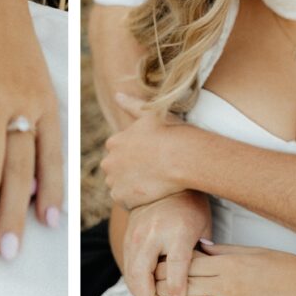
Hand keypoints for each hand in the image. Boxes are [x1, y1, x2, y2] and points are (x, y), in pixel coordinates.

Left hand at [101, 94, 197, 208]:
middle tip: (153, 172)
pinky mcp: (123, 197)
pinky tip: (152, 193)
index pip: (119, 152)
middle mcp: (109, 161)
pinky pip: (125, 201)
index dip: (136, 156)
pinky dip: (135, 199)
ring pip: (120, 185)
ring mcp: (115, 181)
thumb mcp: (152, 114)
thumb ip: (132, 105)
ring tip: (154, 183)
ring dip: (132, 186)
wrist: (186, 158)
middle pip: (117, 169)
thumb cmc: (173, 134)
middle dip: (130, 171)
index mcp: (114, 142)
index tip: (152, 157)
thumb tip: (117, 94)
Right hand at [119, 190, 211, 295]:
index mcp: (177, 231)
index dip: (177, 288)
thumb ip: (203, 253)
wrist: (161, 180)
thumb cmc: (190, 206)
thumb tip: (203, 281)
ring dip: (141, 293)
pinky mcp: (127, 239)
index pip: (175, 265)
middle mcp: (152, 234)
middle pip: (143, 274)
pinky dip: (135, 283)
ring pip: (131, 274)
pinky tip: (148, 290)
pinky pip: (127, 267)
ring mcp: (135, 236)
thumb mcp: (204, 227)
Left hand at [168, 244, 295, 295]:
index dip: (167, 270)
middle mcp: (228, 284)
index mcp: (228, 263)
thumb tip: (198, 246)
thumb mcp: (252, 252)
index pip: (187, 265)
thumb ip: (222, 252)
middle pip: (184, 287)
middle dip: (163, 291)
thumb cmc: (283, 266)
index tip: (152, 272)